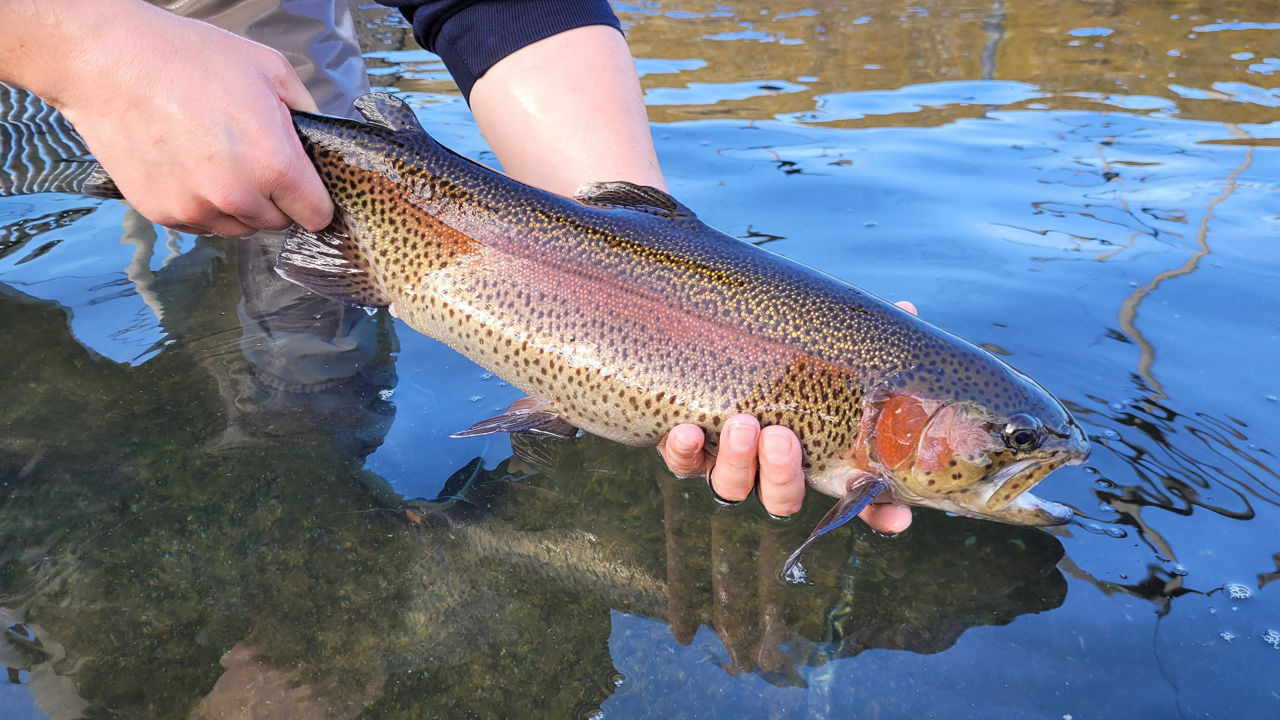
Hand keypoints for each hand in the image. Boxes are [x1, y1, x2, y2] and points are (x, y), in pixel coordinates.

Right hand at [1, 0, 332, 236]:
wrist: (109, 62)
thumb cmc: (188, 58)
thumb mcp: (270, 70)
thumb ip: (307, 114)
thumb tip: (319, 144)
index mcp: (274, 164)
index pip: (316, 215)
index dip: (313, 200)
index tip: (304, 188)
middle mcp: (236, 196)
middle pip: (277, 223)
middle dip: (274, 198)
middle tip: (252, 158)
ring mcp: (196, 208)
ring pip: (238, 228)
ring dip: (237, 206)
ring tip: (218, 160)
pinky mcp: (162, 213)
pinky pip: (200, 224)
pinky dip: (201, 204)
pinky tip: (189, 166)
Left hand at [658, 300, 919, 533]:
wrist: (702, 343)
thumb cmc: (778, 352)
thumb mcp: (820, 343)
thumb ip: (856, 338)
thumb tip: (905, 308)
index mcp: (811, 455)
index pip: (853, 496)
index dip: (877, 511)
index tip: (897, 514)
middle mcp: (767, 470)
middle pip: (781, 498)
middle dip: (783, 474)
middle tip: (783, 439)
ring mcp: (725, 463)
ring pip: (731, 487)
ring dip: (739, 462)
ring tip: (744, 425)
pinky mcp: (684, 450)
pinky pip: (682, 464)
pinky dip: (684, 452)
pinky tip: (689, 431)